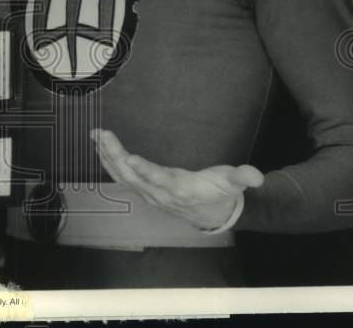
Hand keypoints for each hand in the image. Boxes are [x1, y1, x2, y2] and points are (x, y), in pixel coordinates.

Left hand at [91, 128, 263, 230]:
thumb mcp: (234, 184)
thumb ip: (243, 177)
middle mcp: (160, 193)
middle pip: (133, 176)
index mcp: (181, 189)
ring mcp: (149, 194)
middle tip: (101, 135)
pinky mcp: (144, 191)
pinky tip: (99, 149)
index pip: (160, 180)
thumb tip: (257, 176)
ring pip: (123, 177)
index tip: (130, 159)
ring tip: (95, 137)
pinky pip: (122, 178)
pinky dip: (109, 163)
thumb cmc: (221, 194)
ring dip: (107, 157)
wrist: (213, 216)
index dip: (145, 171)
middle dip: (115, 155)